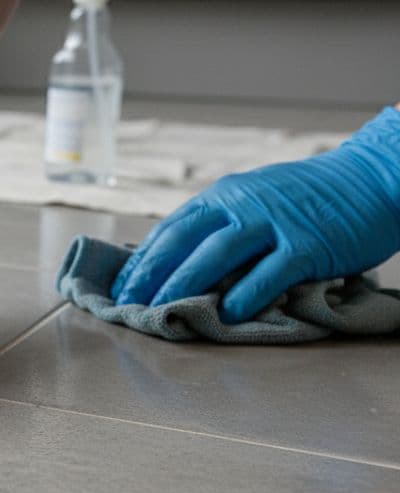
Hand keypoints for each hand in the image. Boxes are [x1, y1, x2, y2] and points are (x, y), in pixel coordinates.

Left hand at [112, 107, 399, 321]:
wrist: (372, 178)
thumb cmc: (309, 199)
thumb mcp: (255, 199)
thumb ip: (221, 224)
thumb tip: (177, 260)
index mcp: (225, 196)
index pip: (171, 228)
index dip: (142, 259)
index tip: (120, 286)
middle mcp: (242, 205)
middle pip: (183, 241)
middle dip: (150, 275)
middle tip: (127, 305)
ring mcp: (275, 223)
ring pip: (216, 255)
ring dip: (183, 285)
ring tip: (161, 310)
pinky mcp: (308, 244)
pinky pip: (270, 272)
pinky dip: (245, 294)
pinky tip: (226, 314)